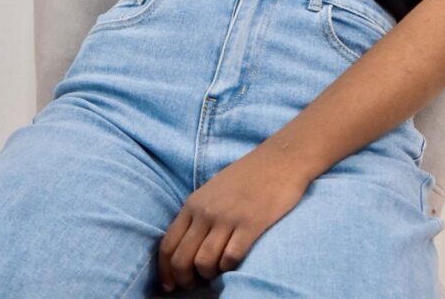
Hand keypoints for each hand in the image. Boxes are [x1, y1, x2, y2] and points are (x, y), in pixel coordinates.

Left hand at [158, 144, 308, 291]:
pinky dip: (229, 268)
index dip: (165, 271)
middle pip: (182, 259)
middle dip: (184, 280)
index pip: (167, 244)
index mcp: (194, 203)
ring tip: (216, 273)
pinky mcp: (251, 224)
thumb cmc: (247, 176)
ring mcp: (228, 218)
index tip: (170, 285)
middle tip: (193, 285)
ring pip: (204, 263)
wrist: (280, 159)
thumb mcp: (213, 190)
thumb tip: (185, 248)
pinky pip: (230, 259)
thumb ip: (198, 214)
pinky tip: (234, 262)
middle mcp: (206, 211)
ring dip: (208, 276)